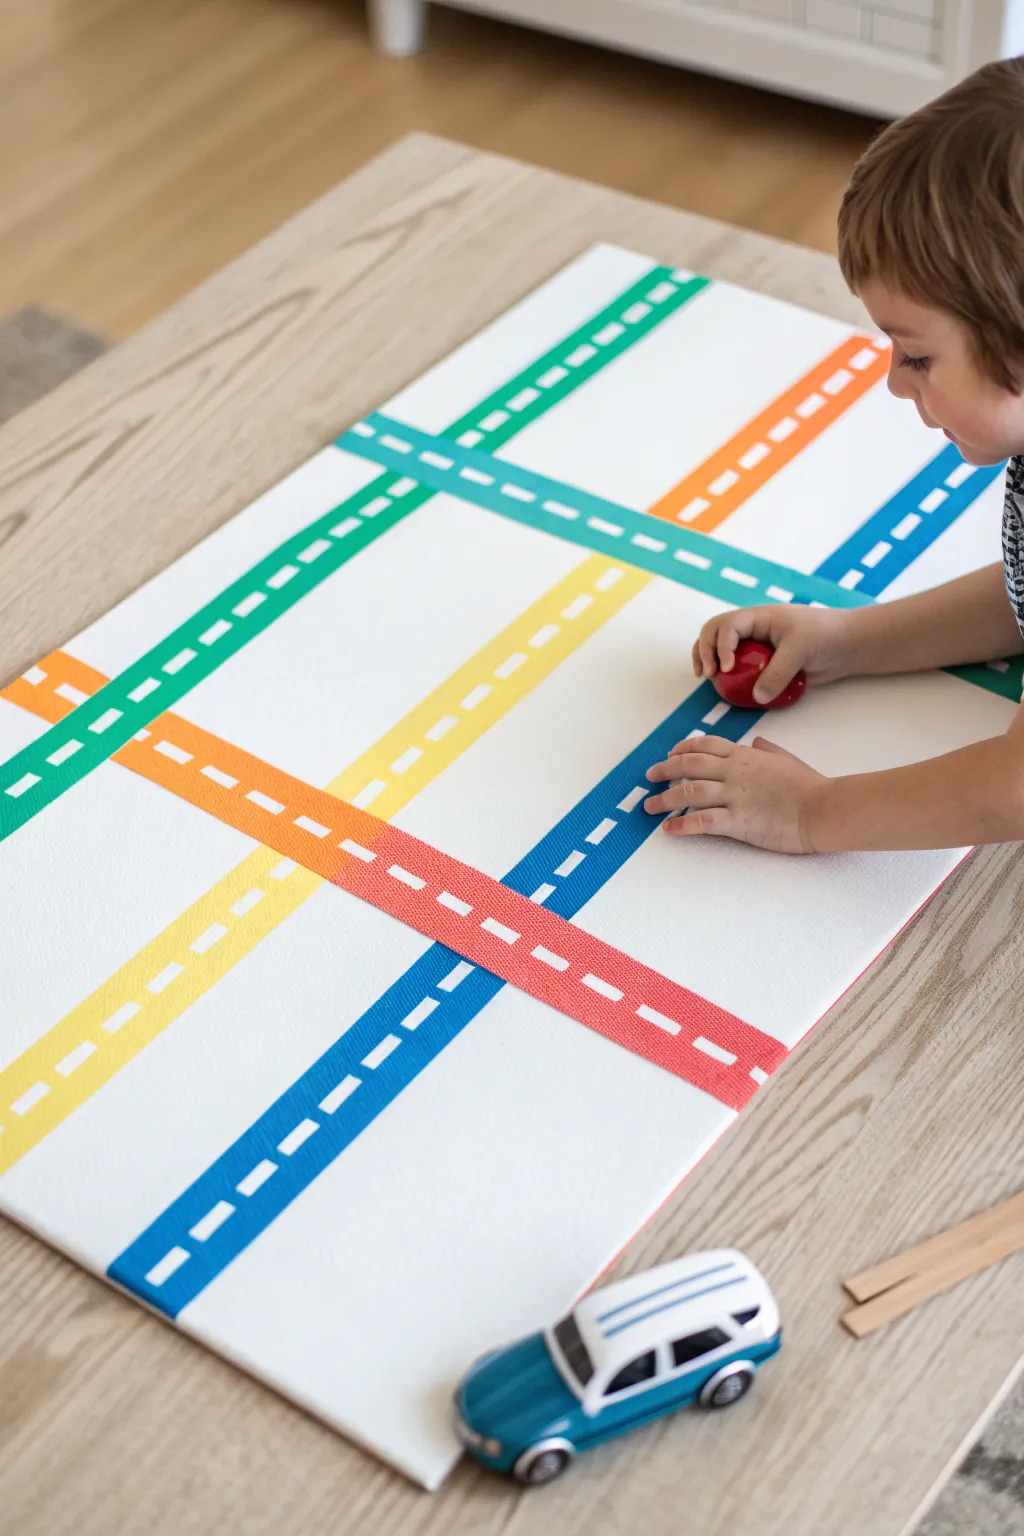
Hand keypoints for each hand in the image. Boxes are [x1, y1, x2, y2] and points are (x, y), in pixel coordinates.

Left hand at [644, 735, 826, 853]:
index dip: (684, 748)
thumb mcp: (788, 760)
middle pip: (689, 765)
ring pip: (688, 792)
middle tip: (650, 777)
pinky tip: (669, 829)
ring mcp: (734, 796)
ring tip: (650, 807)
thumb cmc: (810, 787)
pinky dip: (681, 825)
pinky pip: (701, 821)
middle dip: (665, 770)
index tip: (670, 754)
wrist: (822, 809)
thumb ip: (769, 750)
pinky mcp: (737, 821)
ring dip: (664, 799)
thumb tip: (757, 741)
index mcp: (746, 757)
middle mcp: (734, 772)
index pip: (706, 746)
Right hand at [693, 604, 853, 705]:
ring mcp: (754, 645)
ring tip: (707, 677)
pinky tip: (726, 689)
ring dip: (708, 659)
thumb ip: (778, 674)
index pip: (727, 626)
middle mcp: (752, 628)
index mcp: (758, 617)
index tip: (727, 668)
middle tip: (708, 673)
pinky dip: (726, 675)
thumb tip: (757, 697)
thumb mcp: (800, 651)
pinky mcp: (761, 662)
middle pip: (714, 631)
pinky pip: (737, 667)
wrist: (847, 645)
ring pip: (720, 646)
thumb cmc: (825, 636)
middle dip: (704, 650)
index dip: (720, 646)